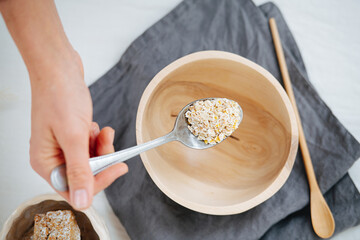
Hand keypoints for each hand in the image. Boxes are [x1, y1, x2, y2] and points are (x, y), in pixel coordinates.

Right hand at [29, 52, 127, 209]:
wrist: (59, 67)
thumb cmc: (59, 95)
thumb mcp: (73, 136)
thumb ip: (79, 170)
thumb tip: (82, 202)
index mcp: (45, 162)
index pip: (73, 188)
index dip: (97, 182)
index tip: (118, 168)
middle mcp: (52, 157)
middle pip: (84, 175)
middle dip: (101, 161)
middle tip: (111, 146)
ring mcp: (62, 145)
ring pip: (90, 160)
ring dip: (100, 148)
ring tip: (102, 131)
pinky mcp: (71, 135)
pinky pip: (89, 146)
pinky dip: (97, 139)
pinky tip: (95, 126)